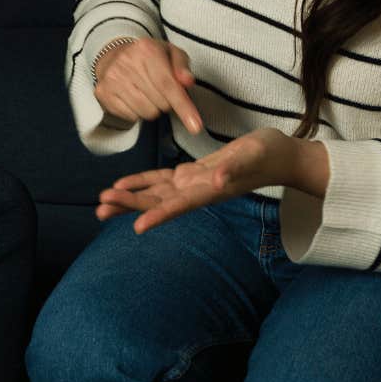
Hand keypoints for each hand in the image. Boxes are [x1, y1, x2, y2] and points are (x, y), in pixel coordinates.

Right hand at [93, 37, 202, 134]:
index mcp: (146, 50)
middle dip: (167, 102)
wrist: (114, 55)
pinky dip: (137, 111)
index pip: (168, 85)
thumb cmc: (149, 57)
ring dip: (153, 107)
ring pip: (146, 112)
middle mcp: (126, 63)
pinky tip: (133, 97)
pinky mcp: (103, 93)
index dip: (183, 107)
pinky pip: (131, 116)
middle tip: (160, 90)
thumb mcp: (171, 53)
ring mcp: (112, 78)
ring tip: (146, 93)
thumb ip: (182, 66)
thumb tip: (187, 81)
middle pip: (160, 103)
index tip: (195, 126)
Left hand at [97, 127, 303, 232]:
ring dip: (129, 197)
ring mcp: (193, 183)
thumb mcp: (254, 155)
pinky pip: (161, 179)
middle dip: (130, 205)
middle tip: (100, 208)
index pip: (180, 205)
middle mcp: (197, 192)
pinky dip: (141, 181)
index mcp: (210, 191)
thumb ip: (235, 169)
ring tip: (101, 202)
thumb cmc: (269, 154)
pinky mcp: (192, 173)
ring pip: (154, 193)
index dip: (160, 215)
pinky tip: (121, 185)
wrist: (279, 155)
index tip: (138, 227)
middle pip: (158, 202)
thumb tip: (216, 182)